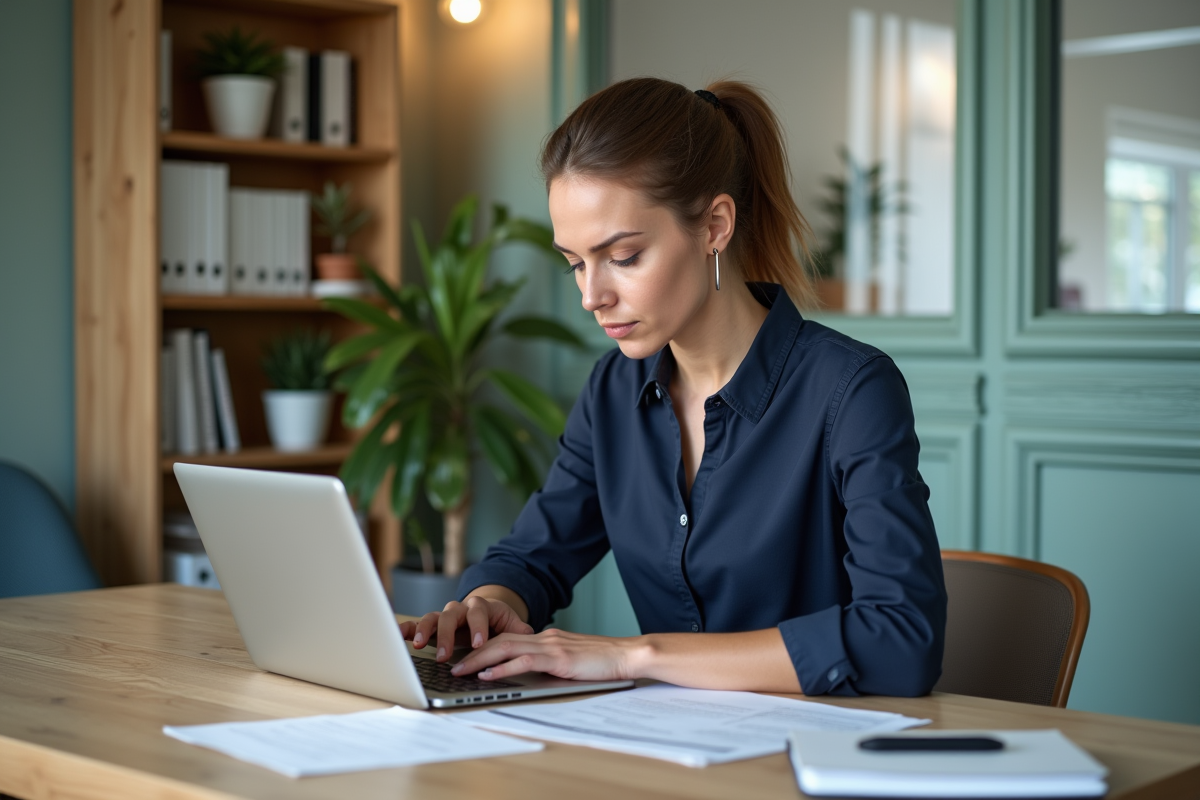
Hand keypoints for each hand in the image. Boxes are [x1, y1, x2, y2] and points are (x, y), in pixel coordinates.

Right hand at [400, 595, 532, 661]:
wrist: (487, 615)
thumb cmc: (498, 624)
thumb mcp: (512, 626)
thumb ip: (519, 631)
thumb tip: (529, 635)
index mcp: (481, 607)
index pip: (478, 613)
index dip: (478, 627)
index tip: (478, 644)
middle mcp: (459, 608)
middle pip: (451, 615)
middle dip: (448, 635)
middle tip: (446, 655)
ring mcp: (444, 616)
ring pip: (432, 617)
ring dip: (424, 631)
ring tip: (420, 646)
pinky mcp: (431, 626)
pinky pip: (416, 624)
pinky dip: (406, 629)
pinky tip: (396, 635)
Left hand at [450, 628, 640, 681]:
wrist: (628, 655)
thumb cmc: (604, 662)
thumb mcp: (571, 660)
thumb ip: (551, 662)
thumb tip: (530, 673)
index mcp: (547, 638)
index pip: (508, 638)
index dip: (484, 646)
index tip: (465, 655)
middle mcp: (545, 637)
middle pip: (499, 640)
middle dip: (472, 650)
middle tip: (452, 662)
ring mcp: (551, 646)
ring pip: (505, 647)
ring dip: (479, 658)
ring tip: (460, 669)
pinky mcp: (558, 658)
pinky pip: (523, 661)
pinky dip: (502, 667)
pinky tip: (487, 674)